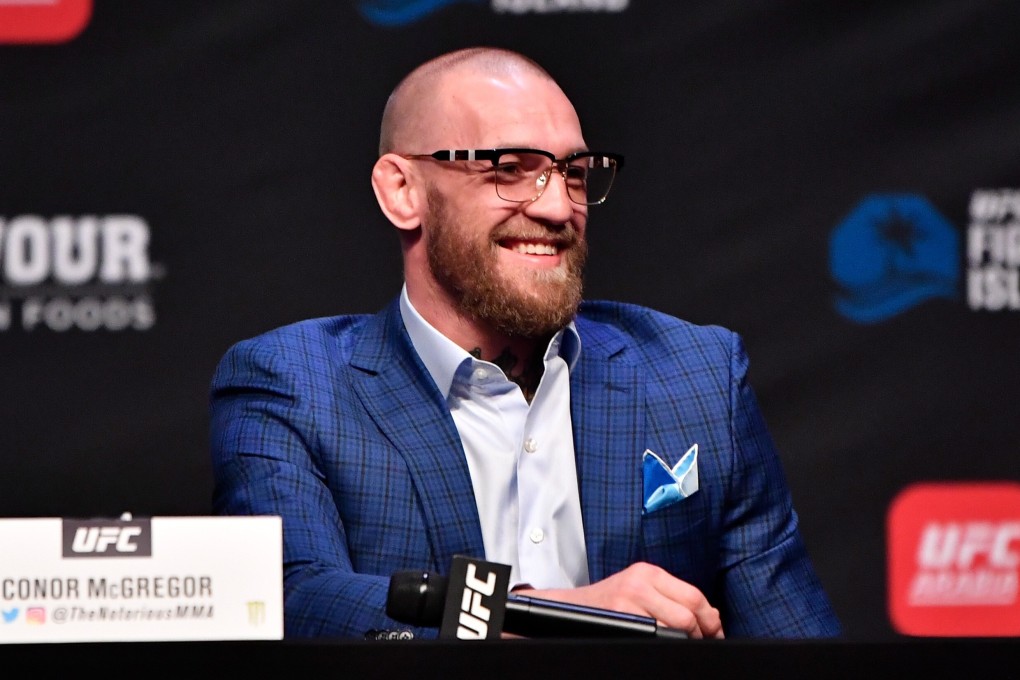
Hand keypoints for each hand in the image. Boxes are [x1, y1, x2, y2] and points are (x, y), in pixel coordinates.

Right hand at [514, 562, 723, 639]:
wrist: (568, 608)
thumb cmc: (605, 604)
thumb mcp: (638, 590)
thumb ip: (671, 597)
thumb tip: (710, 615)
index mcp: (648, 573)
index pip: (694, 595)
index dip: (711, 618)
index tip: (715, 632)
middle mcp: (640, 582)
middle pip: (690, 610)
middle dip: (704, 632)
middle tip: (705, 643)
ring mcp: (630, 601)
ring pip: (678, 625)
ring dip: (688, 640)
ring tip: (685, 645)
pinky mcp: (621, 618)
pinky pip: (658, 634)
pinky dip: (668, 643)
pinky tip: (665, 646)